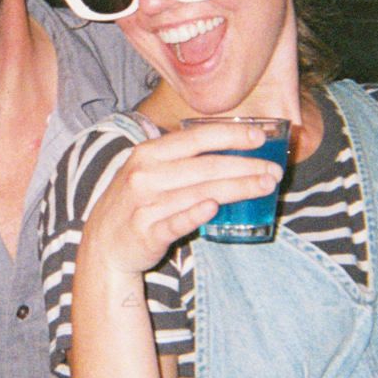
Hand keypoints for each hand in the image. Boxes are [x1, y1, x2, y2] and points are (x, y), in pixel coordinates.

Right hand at [79, 121, 285, 280]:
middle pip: (204, 166)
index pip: (196, 138)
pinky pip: (175, 221)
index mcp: (149, 153)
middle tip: (274, 171)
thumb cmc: (137, 201)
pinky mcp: (147, 232)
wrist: (103, 242)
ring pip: (199, 192)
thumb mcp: (149, 170)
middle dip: (245, 166)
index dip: (230, 135)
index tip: (260, 138)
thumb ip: (182, 159)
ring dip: (236, 188)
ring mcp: (145, 204)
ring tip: (265, 187)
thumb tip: (232, 149)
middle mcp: (145, 175)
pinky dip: (194, 214)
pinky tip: (215, 208)